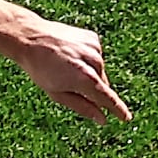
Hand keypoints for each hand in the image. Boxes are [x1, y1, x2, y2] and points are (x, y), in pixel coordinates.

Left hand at [14, 15, 131, 121]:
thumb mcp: (57, 94)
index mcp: (85, 79)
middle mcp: (94, 62)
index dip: (118, 110)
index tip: (126, 119)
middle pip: (102, 86)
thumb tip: (102, 119)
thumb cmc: (40, 69)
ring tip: (66, 67)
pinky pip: (95, 56)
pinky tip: (71, 55)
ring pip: (99, 71)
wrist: (31, 38)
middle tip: (70, 85)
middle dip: (93, 91)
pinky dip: (87, 60)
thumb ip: (82, 107)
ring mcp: (95, 48)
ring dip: (89, 74)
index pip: (107, 99)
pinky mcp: (93, 38)